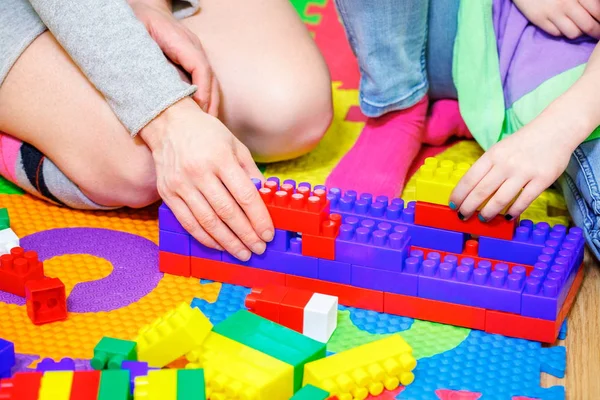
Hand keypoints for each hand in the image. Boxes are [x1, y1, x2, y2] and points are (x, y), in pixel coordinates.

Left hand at [130, 1, 219, 114]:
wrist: (142, 6)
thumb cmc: (135, 20)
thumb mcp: (135, 34)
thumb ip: (142, 56)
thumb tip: (147, 84)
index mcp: (180, 39)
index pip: (200, 66)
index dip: (202, 89)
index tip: (198, 108)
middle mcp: (193, 47)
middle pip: (211, 78)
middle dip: (210, 103)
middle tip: (204, 126)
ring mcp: (195, 54)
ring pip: (211, 82)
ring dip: (210, 104)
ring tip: (204, 125)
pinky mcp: (192, 62)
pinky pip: (203, 82)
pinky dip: (204, 99)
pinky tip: (200, 115)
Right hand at [141, 98, 273, 259]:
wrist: (168, 124)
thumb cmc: (207, 134)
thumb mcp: (235, 145)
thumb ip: (250, 172)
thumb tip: (265, 199)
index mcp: (220, 158)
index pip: (245, 195)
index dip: (259, 218)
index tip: (268, 233)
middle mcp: (199, 172)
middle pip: (227, 212)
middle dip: (246, 235)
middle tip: (259, 249)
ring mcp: (181, 184)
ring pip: (207, 221)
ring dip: (227, 242)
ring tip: (242, 253)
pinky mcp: (168, 193)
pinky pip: (188, 222)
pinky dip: (205, 238)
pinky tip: (219, 246)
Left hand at [449, 116, 574, 222]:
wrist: (555, 130)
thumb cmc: (522, 143)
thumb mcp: (499, 150)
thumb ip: (487, 167)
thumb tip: (471, 190)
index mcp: (492, 155)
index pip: (469, 179)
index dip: (459, 195)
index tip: (453, 205)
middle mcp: (506, 164)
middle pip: (481, 191)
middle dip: (469, 207)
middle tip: (463, 216)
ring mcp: (524, 172)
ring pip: (500, 199)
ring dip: (488, 212)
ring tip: (482, 219)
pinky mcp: (542, 180)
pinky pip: (524, 201)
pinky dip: (513, 211)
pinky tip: (507, 217)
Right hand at [513, 0, 599, 38]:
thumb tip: (597, 8)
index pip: (597, 12)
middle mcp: (566, 4)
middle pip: (587, 26)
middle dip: (596, 32)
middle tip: (597, 34)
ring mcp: (552, 13)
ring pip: (573, 33)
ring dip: (578, 32)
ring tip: (579, 28)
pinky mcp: (539, 19)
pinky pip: (556, 33)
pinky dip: (562, 32)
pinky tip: (563, 25)